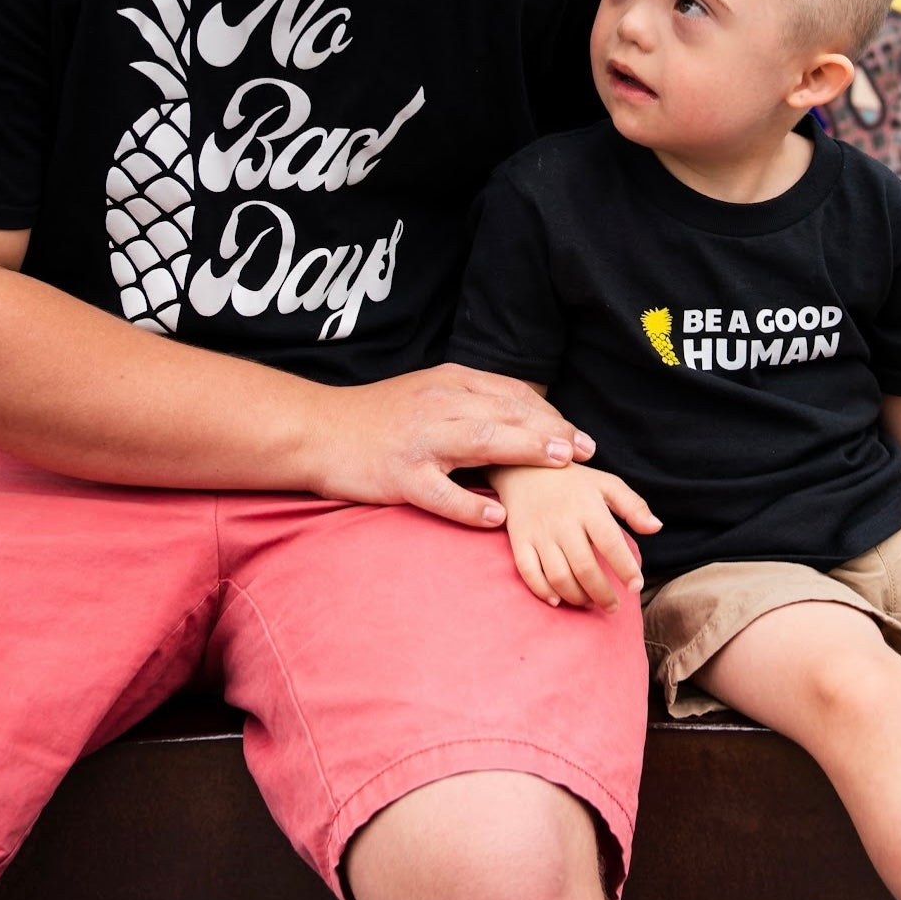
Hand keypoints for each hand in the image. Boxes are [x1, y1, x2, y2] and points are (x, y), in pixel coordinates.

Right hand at [303, 363, 596, 524]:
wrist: (316, 431)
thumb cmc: (376, 417)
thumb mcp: (426, 392)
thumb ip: (469, 400)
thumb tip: (519, 416)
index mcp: (447, 382)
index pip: (511, 394)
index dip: (549, 414)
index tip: (578, 436)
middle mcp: (437, 404)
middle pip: (506, 413)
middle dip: (550, 431)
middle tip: (584, 451)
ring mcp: (418, 440)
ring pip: (481, 441)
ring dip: (525, 451)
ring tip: (559, 466)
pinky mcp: (399, 475)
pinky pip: (441, 493)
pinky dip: (471, 505)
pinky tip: (498, 517)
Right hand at [493, 463, 661, 611]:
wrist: (525, 467)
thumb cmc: (573, 481)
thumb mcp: (607, 484)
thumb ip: (633, 506)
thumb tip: (656, 528)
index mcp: (588, 507)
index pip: (611, 543)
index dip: (626, 569)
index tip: (636, 586)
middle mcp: (563, 522)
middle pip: (585, 568)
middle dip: (603, 594)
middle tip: (614, 607)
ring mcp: (539, 533)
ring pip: (558, 576)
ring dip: (577, 597)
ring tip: (590, 602)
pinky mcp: (519, 540)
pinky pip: (529, 573)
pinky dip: (542, 591)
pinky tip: (557, 600)